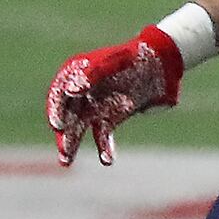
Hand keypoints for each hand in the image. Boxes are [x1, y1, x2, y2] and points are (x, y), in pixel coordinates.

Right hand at [46, 26, 183, 165]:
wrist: (162, 63)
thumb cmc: (135, 57)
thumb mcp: (115, 61)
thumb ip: (93, 74)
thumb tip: (70, 91)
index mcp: (77, 73)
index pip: (59, 94)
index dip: (56, 109)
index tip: (58, 124)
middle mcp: (82, 92)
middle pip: (66, 115)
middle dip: (63, 134)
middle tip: (64, 151)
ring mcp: (95, 106)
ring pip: (79, 128)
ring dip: (72, 144)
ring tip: (66, 162)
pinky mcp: (110, 118)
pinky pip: (103, 135)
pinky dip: (104, 147)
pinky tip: (107, 160)